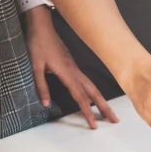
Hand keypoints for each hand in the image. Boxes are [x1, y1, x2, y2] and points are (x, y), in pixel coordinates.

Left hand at [23, 8, 117, 127]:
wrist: (42, 26)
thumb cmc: (38, 44)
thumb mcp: (35, 66)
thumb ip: (41, 86)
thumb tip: (46, 104)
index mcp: (67, 73)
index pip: (81, 97)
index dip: (88, 112)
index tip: (94, 125)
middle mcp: (75, 71)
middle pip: (93, 92)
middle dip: (104, 107)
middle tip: (114, 120)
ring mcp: (75, 68)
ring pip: (92, 86)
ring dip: (101, 100)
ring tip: (108, 111)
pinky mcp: (72, 66)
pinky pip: (86, 81)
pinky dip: (93, 92)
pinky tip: (93, 97)